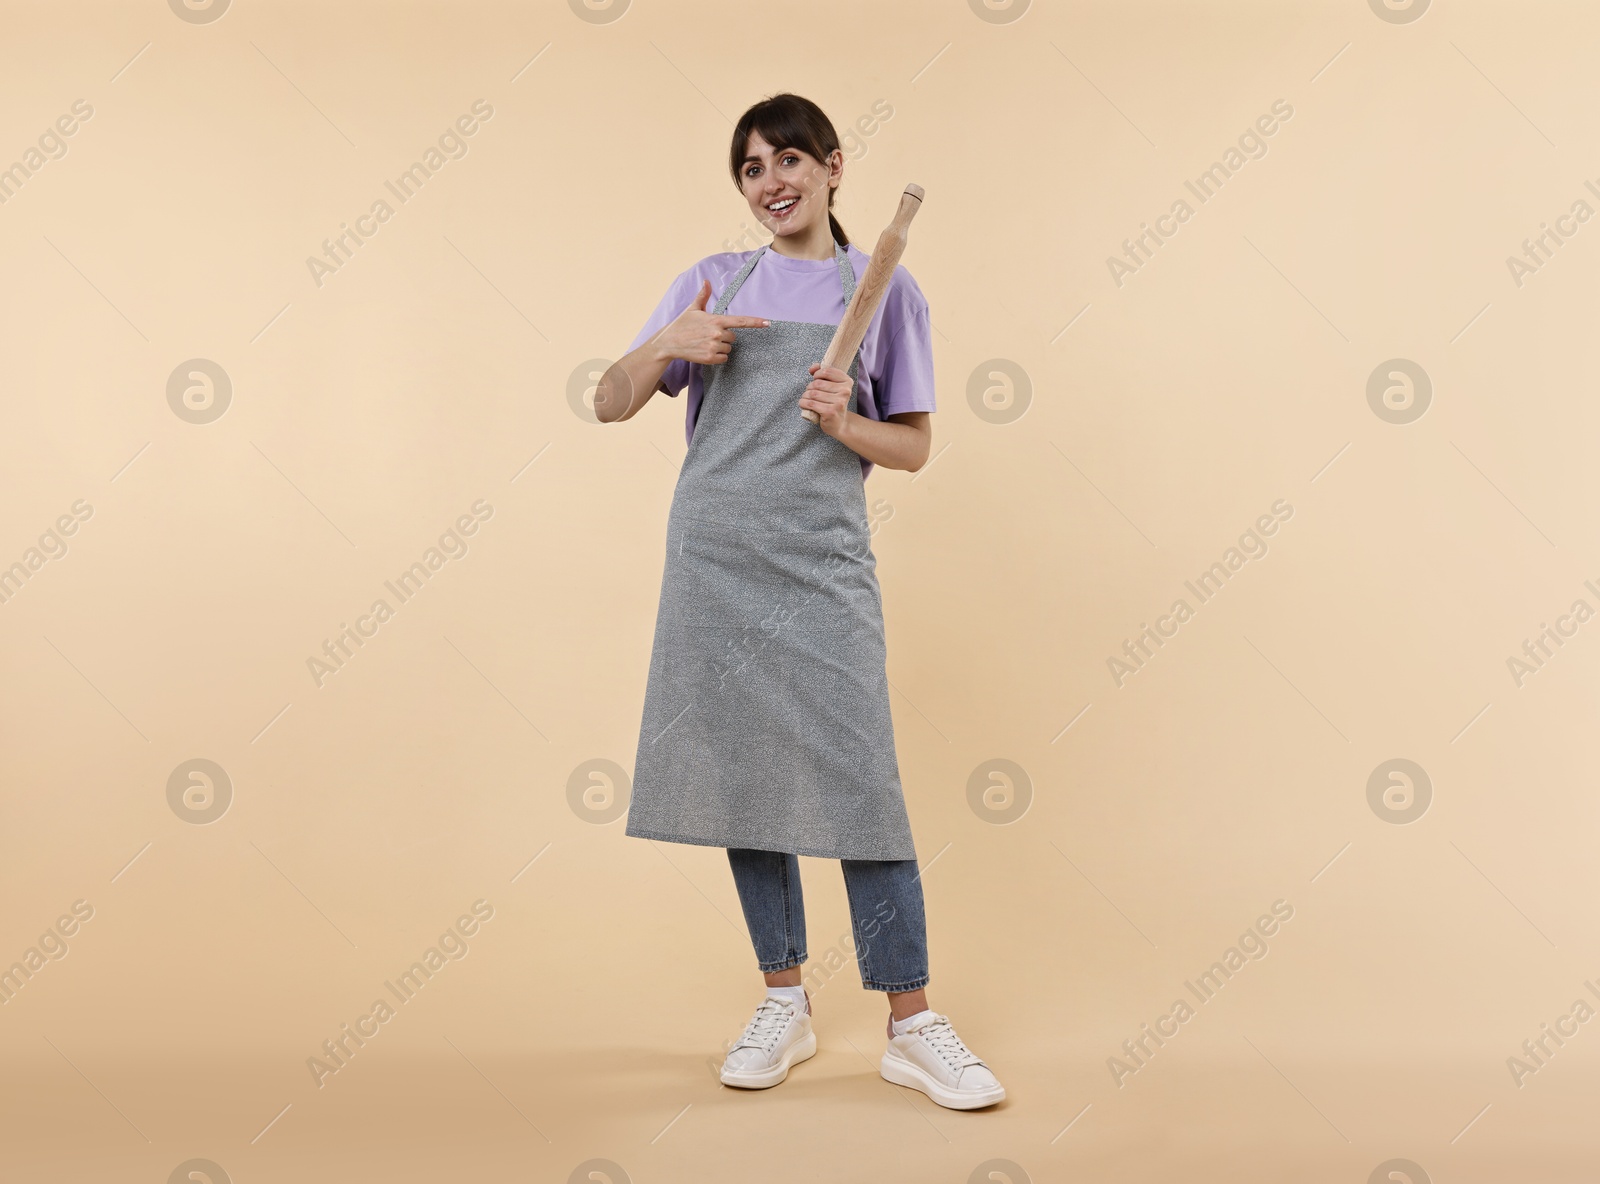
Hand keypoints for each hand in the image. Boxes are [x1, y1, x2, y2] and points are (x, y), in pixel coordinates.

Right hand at [653, 279, 768, 363]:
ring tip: (705, 342)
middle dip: (724, 336)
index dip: (755, 322)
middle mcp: (717, 333)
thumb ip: (703, 296)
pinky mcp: (710, 358)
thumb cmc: (682, 324)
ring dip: (720, 346)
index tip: (767, 323)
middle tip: (708, 334)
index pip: (740, 321)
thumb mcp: (693, 308)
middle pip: (733, 337)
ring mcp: (714, 346)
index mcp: (716, 320)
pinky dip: (717, 356)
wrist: (669, 342)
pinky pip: (723, 358)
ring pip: (728, 348)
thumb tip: (706, 281)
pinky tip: (705, 351)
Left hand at [800, 362, 851, 434]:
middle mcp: (845, 391)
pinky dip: (803, 403)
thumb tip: (812, 368)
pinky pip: (811, 403)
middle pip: (818, 383)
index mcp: (847, 382)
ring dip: (805, 396)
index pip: (827, 371)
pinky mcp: (830, 412)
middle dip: (809, 388)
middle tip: (810, 393)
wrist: (839, 424)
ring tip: (806, 399)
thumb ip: (822, 373)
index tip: (815, 379)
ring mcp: (839, 402)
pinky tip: (804, 405)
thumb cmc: (833, 403)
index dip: (817, 374)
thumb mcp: (832, 386)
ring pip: (813, 393)